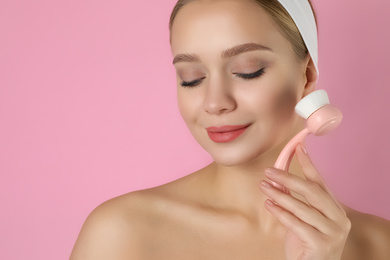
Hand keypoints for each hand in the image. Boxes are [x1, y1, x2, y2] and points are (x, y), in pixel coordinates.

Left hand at [259, 143, 350, 259]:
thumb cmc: (307, 242)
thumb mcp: (303, 218)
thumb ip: (295, 200)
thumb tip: (277, 178)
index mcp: (335, 209)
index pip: (320, 182)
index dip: (308, 164)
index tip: (298, 147)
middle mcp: (339, 219)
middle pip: (312, 191)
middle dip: (288, 178)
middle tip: (268, 171)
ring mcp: (333, 233)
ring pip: (302, 207)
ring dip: (280, 195)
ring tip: (263, 186)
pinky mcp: (321, 245)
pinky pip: (296, 224)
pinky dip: (281, 213)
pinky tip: (268, 204)